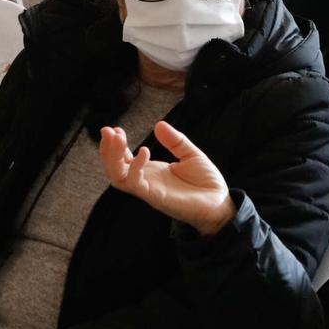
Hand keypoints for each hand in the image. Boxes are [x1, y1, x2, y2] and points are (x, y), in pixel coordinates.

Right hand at [99, 119, 235, 235]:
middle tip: (108, 131)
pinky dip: (136, 168)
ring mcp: (149, 190)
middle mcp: (146, 181)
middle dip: (107, 150)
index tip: (114, 129)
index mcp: (152, 171)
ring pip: (118, 178)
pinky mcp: (157, 198)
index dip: (115, 145)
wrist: (221, 203)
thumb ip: (175, 141)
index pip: (124, 160)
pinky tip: (144, 151)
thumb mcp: (190, 154)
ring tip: (118, 138)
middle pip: (114, 169)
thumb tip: (159, 124)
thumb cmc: (205, 183)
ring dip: (113, 158)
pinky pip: (137, 185)